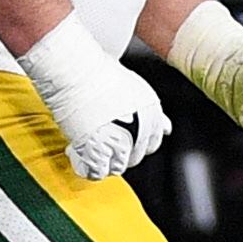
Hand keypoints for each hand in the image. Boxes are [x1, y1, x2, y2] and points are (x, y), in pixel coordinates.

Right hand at [16, 15, 168, 179]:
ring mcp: (119, 143)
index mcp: (152, 116)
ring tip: (90, 147)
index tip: (124, 140)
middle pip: (134, 157)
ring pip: (117, 167)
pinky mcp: (97, 150)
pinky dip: (88, 167)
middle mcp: (140, 131)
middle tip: (103, 141)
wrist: (77, 70)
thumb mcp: (135, 88)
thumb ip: (151, 113)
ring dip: (104, 160)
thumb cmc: (98, 72)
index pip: (152, 144)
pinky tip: (80, 155)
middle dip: (119, 152)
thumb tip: (165, 128)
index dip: (136, 143)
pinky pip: (97, 171)